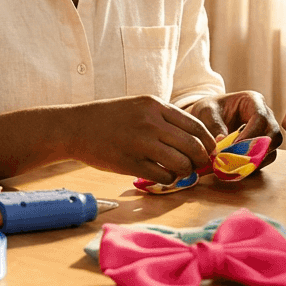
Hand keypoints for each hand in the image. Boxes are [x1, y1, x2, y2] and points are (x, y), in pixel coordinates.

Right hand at [65, 95, 215, 184]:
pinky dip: (169, 179)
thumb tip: (194, 137)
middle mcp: (151, 123)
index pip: (196, 125)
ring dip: (186, 171)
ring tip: (181, 172)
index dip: (208, 141)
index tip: (209, 150)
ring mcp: (141, 144)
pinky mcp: (131, 164)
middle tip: (200, 165)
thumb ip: (164, 118)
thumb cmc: (110, 118)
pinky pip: (163, 176)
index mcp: (155, 106)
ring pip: (181, 163)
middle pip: (192, 146)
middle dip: (201, 159)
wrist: (76, 127)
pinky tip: (164, 176)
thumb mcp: (139, 106)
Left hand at [184, 91, 282, 168]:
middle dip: (257, 149)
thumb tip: (222, 144)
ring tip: (236, 166)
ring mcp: (266, 130)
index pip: (260, 117)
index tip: (234, 146)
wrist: (209, 116)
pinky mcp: (263, 145)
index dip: (250, 134)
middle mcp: (265, 115)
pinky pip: (266, 157)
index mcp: (253, 100)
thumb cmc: (209, 109)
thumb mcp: (206, 112)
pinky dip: (254, 165)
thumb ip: (213, 126)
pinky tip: (238, 167)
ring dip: (257, 160)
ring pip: (272, 148)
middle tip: (238, 159)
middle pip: (273, 134)